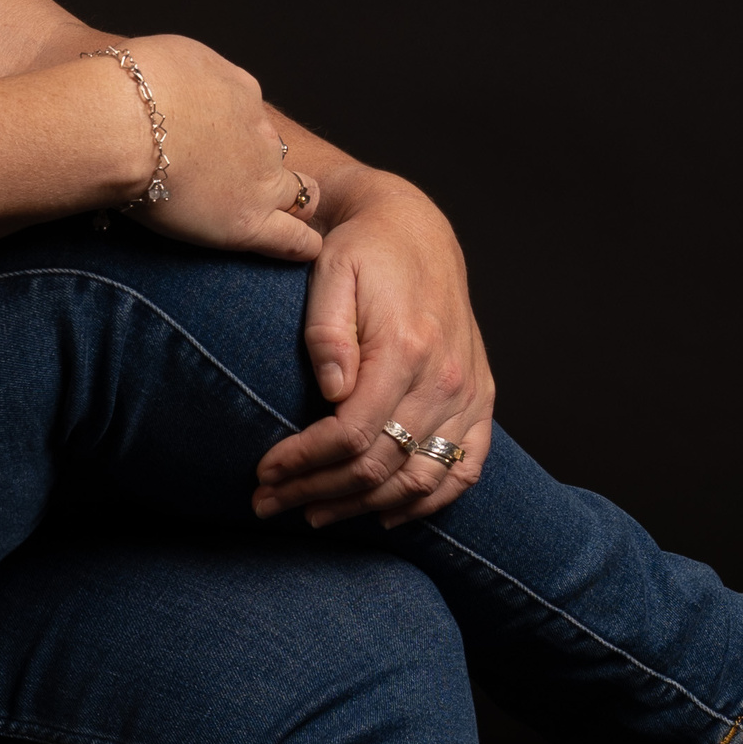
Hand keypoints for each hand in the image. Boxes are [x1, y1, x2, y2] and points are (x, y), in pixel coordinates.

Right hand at [117, 34, 325, 260]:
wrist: (119, 125)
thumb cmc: (126, 87)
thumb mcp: (165, 55)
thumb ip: (188, 74)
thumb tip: (179, 86)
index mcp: (241, 90)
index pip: (249, 114)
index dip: (230, 129)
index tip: (203, 139)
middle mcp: (260, 134)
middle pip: (275, 152)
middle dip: (259, 163)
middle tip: (225, 176)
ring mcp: (260, 179)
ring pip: (299, 194)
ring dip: (286, 202)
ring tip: (264, 214)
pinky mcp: (248, 222)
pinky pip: (295, 240)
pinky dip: (301, 245)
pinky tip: (300, 250)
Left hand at [252, 172, 494, 528]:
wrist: (415, 229)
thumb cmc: (363, 250)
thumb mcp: (330, 271)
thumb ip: (327, 331)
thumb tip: (330, 391)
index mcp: (406, 350)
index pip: (353, 433)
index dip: (305, 461)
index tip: (263, 472)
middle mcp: (446, 381)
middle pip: (382, 466)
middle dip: (319, 491)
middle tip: (269, 503)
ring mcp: (469, 396)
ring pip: (420, 480)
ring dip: (364, 507)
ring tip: (312, 514)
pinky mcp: (481, 402)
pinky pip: (464, 471)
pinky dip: (427, 502)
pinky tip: (385, 515)